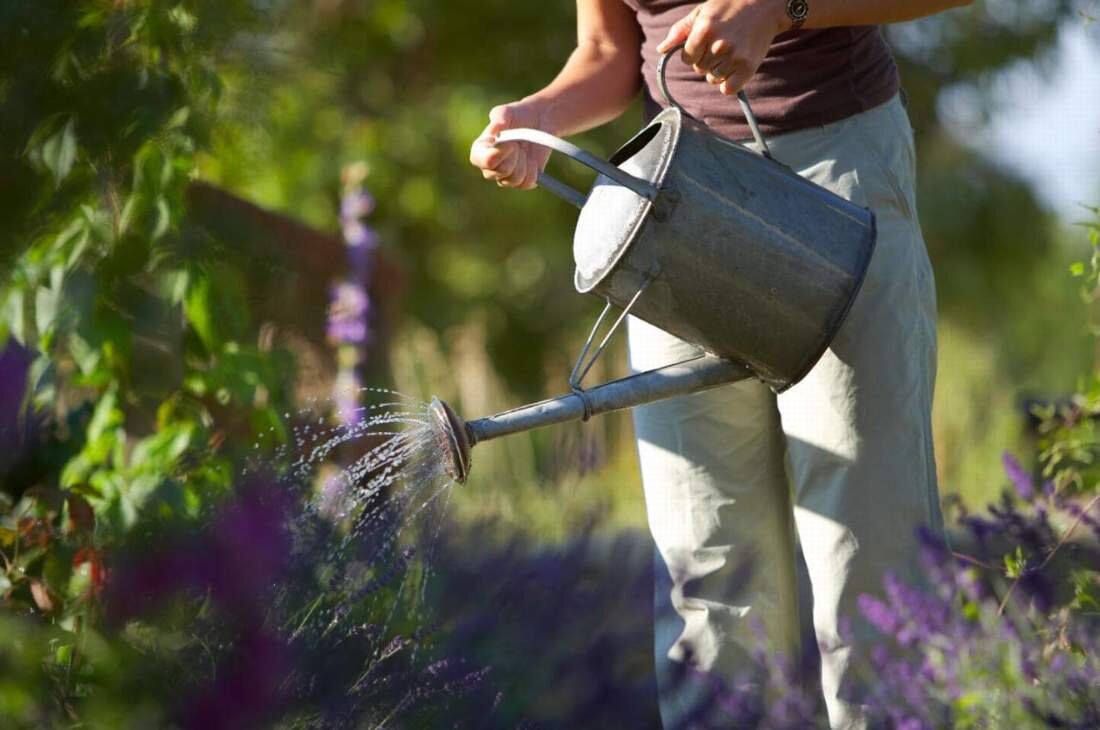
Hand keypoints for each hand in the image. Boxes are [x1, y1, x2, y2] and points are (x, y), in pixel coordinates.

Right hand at [469, 101, 552, 189]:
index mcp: (481, 149)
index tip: (511, 145)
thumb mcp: (508, 111)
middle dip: (512, 159)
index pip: (480, 160)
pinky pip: (526, 183)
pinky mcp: (521, 181)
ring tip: (525, 151)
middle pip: (496, 173)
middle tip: (518, 145)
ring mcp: (505, 176)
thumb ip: (499, 117)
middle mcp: (490, 166)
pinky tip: (532, 159)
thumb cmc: (519, 115)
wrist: (539, 122)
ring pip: (513, 180)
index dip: (494, 156)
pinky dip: (533, 171)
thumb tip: (495, 129)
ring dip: (523, 164)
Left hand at [656, 0, 787, 95]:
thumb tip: (661, 49)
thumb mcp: (702, 12)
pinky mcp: (749, 67)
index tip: (704, 44)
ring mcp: (735, 57)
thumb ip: (680, 31)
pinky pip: (728, 89)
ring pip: (712, 79)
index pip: (687, 59)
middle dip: (706, 60)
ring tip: (729, 52)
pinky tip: (733, 68)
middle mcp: (719, 45)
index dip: (693, 53)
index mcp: (704, 30)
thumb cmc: (729, 6)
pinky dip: (728, 83)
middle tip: (720, 44)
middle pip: (700, 69)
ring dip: (717, 70)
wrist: (765, 3)